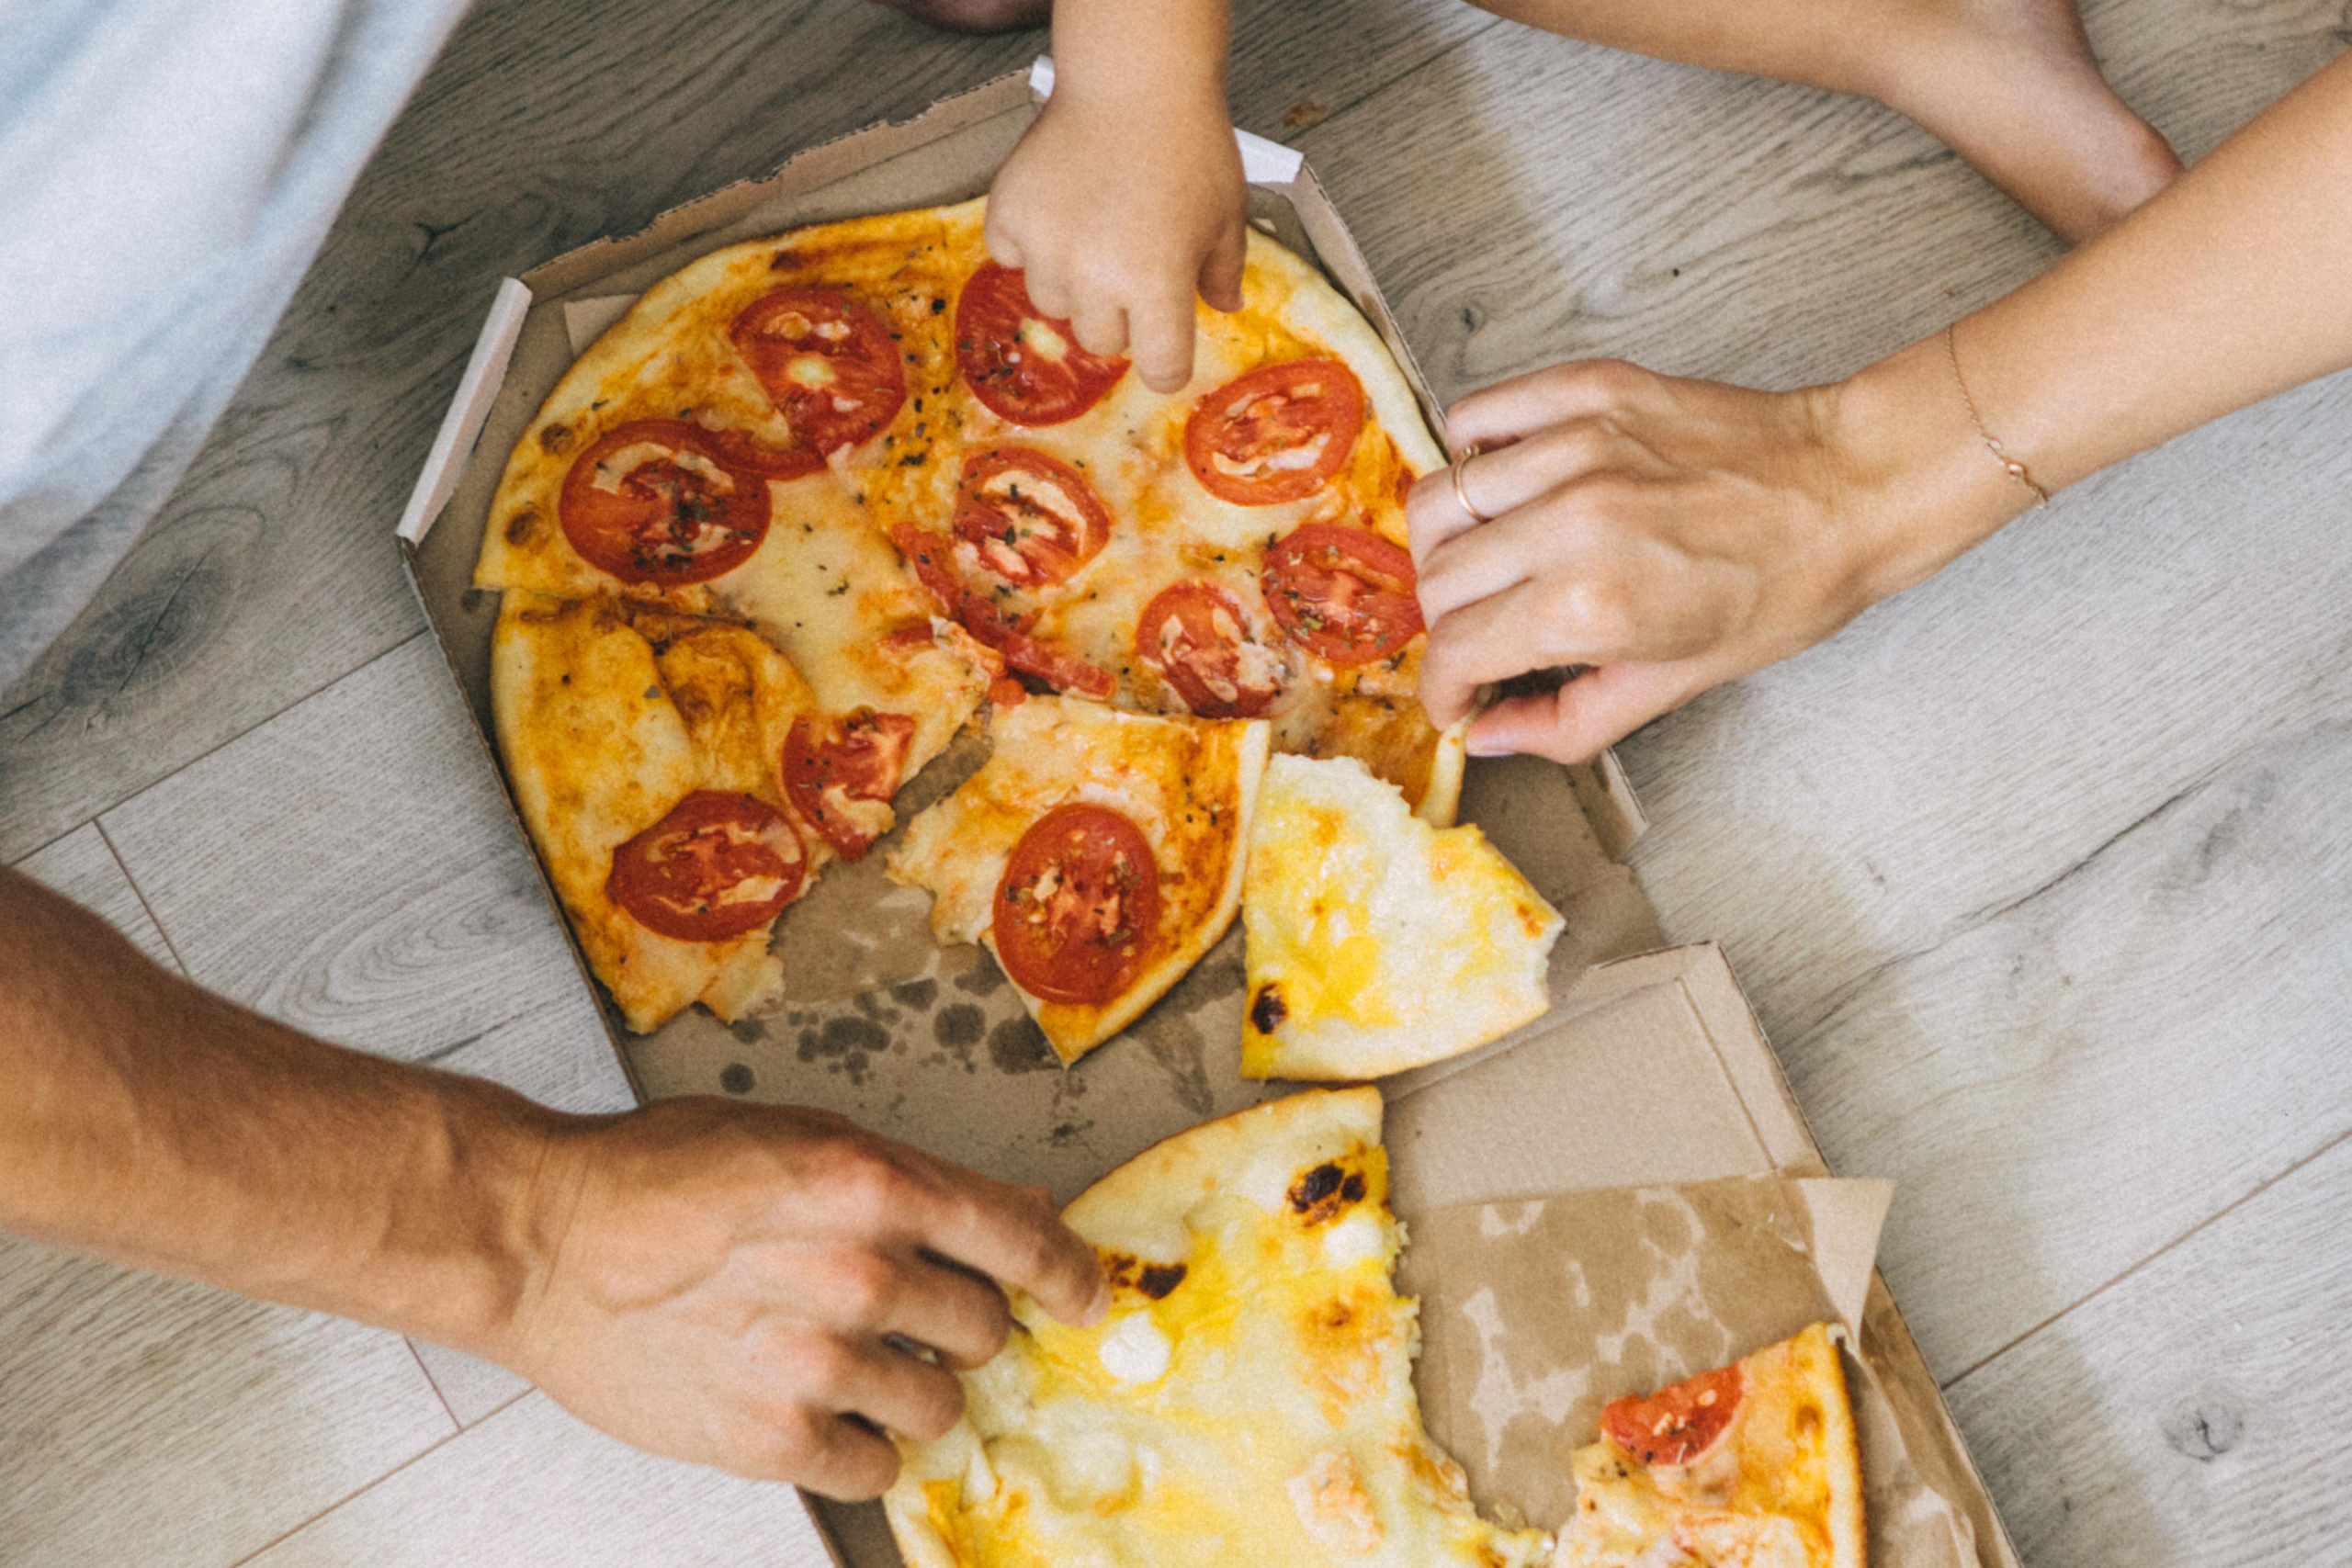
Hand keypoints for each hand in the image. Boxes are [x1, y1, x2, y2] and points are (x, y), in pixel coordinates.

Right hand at [499, 1099, 1107, 1498]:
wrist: (541, 1240)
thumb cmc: (657, 1173)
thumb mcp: (798, 1137)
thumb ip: (907, 1180)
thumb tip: (1013, 1209)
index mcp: (871, 1183)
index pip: (1022, 1241)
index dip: (1069, 1275)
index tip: (1084, 1296)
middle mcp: (858, 1272)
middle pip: (986, 1328)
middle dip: (959, 1323)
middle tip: (903, 1313)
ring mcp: (816, 1362)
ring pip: (939, 1405)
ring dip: (910, 1387)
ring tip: (840, 1357)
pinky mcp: (771, 1438)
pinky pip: (874, 1466)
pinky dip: (857, 1444)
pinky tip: (812, 1406)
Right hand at [986, 80, 1246, 391]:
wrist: (1133, 81)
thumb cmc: (1185, 141)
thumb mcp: (1226, 214)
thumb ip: (1223, 270)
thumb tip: (1226, 307)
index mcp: (1157, 285)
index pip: (1161, 370)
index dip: (1168, 363)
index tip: (1166, 349)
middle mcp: (1097, 277)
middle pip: (1102, 342)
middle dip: (1120, 315)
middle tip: (1131, 265)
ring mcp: (1047, 249)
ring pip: (1052, 304)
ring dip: (1072, 282)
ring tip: (1094, 231)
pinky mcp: (1010, 216)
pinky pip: (1010, 258)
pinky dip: (1028, 244)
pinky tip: (1059, 212)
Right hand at [1406, 353, 2023, 762]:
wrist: (1855, 486)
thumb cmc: (1786, 584)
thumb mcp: (1679, 682)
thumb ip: (1569, 720)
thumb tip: (1490, 735)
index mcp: (1590, 604)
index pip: (1455, 649)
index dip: (1442, 689)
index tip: (1456, 697)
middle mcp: (1569, 520)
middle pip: (1437, 579)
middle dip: (1447, 626)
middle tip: (1482, 638)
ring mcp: (1575, 446)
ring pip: (1441, 499)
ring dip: (1448, 546)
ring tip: (1488, 564)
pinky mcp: (1587, 390)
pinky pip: (1477, 415)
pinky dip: (1471, 453)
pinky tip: (1505, 484)